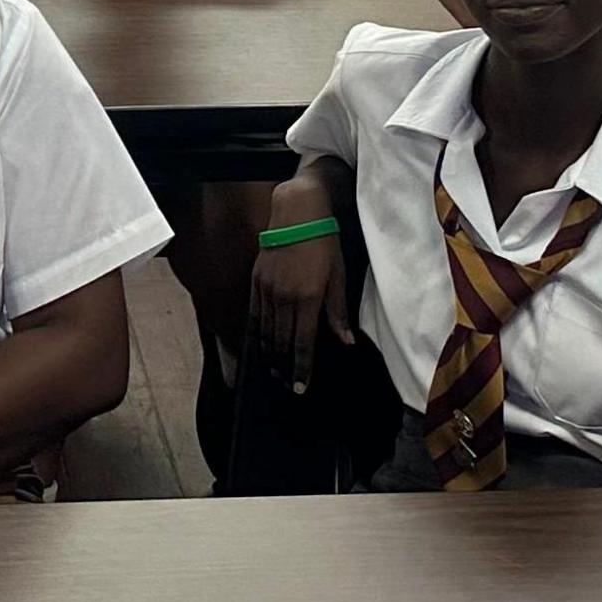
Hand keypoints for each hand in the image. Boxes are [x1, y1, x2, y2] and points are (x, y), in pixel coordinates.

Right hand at [249, 214, 351, 393]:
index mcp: (308, 298)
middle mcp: (284, 298)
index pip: (303, 343)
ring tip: (272, 369)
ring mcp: (267, 289)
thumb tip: (346, 341)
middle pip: (281, 342)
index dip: (301, 368)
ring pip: (265, 331)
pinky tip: (260, 342)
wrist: (296, 212)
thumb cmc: (323, 243)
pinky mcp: (256, 280)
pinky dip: (257, 331)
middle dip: (284, 366)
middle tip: (285, 384)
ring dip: (269, 353)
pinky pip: (254, 314)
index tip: (299, 388)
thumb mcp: (338, 275)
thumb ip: (338, 311)